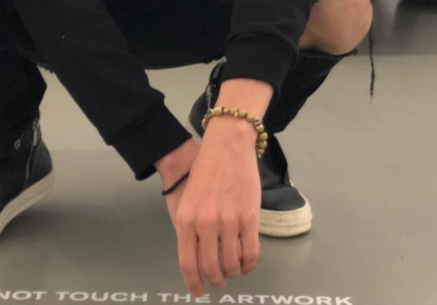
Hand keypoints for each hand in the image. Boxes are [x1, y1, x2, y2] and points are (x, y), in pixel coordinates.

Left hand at [170, 117, 261, 294]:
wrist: (227, 146)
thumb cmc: (205, 171)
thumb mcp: (189, 200)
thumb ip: (191, 228)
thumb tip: (197, 257)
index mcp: (186, 219)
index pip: (188, 262)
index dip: (194, 282)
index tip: (198, 292)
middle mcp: (205, 223)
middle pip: (211, 268)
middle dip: (216, 279)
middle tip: (220, 279)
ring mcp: (228, 221)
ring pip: (232, 263)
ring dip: (234, 272)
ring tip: (234, 268)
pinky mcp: (249, 217)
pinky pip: (251, 253)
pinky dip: (249, 263)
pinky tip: (247, 261)